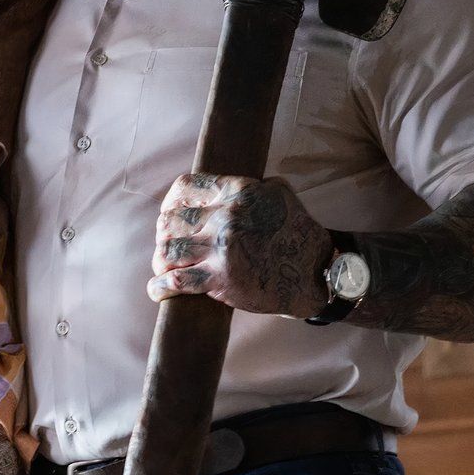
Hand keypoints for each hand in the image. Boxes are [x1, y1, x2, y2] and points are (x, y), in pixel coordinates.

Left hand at [146, 173, 331, 317]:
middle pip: (169, 221)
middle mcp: (226, 217)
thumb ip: (253, 184)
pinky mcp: (221, 279)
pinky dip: (160, 288)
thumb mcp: (280, 193)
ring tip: (164, 268)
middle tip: (169, 246)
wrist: (315, 272)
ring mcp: (221, 248)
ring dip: (160, 261)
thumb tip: (230, 183)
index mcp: (237, 192)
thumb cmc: (299, 232)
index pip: (185, 187)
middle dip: (163, 235)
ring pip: (167, 251)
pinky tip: (158, 291)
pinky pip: (176, 281)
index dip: (170, 201)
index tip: (169, 213)